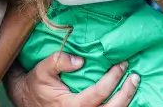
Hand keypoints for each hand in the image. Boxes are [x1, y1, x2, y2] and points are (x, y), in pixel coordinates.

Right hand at [4, 52, 137, 106]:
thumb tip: (80, 61)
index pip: (98, 94)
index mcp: (70, 105)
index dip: (112, 80)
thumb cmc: (36, 84)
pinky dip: (118, 105)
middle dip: (126, 93)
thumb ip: (59, 61)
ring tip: (134, 84)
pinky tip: (125, 94)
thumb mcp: (43, 69)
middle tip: (135, 77)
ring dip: (126, 100)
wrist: (27, 99)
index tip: (121, 65)